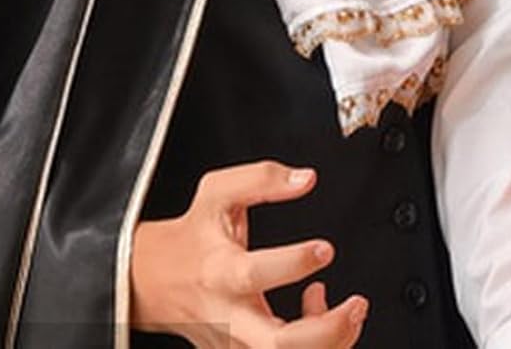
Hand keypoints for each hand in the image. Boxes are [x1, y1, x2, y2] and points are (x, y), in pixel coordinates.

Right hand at [130, 161, 367, 348]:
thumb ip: (263, 178)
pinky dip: (316, 345)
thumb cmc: (192, 235)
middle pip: (276, 346)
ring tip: (351, 310)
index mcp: (220, 272)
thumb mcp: (218, 192)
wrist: (153, 280)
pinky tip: (320, 312)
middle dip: (326, 331)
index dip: (294, 263)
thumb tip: (306, 179)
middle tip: (356, 304)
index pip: (254, 275)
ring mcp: (235, 344)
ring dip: (329, 342)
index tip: (325, 248)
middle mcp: (228, 316)